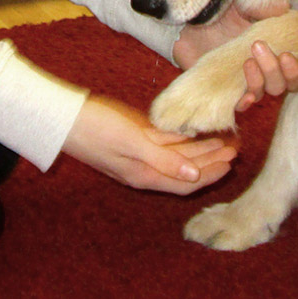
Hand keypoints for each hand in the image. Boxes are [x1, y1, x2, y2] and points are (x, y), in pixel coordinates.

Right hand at [62, 94, 236, 194]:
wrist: (61, 117)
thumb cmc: (95, 127)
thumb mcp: (133, 142)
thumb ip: (164, 158)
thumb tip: (194, 175)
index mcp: (145, 175)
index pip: (187, 181)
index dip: (211, 173)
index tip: (232, 160)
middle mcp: (143, 169)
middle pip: (185, 169)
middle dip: (212, 160)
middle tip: (236, 146)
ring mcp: (136, 155)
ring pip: (176, 155)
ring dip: (199, 148)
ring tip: (222, 138)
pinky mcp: (130, 140)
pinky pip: (162, 144)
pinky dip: (180, 139)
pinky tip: (191, 130)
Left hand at [171, 2, 297, 111]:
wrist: (195, 21)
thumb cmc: (225, 15)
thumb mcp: (246, 7)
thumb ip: (266, 9)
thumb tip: (284, 8)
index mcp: (274, 56)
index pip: (293, 75)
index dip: (294, 71)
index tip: (287, 55)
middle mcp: (262, 74)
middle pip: (279, 86)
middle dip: (272, 69)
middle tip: (258, 46)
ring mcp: (243, 84)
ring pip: (261, 93)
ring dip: (258, 80)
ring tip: (247, 61)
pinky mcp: (224, 91)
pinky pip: (239, 105)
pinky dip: (245, 103)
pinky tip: (246, 97)